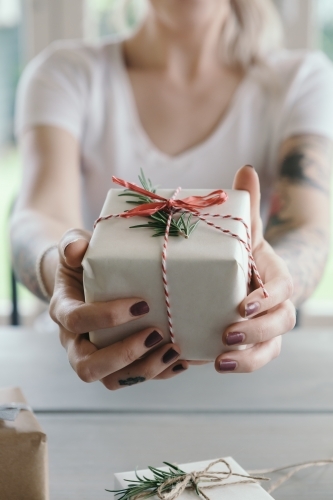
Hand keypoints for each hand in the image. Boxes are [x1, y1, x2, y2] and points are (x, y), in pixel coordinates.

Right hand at [50, 229, 187, 389]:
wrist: (85, 276)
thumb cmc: (83, 260)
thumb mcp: (75, 244)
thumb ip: (73, 244)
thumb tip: (76, 251)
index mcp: (64, 310)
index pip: (77, 321)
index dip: (106, 317)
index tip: (141, 304)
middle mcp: (75, 341)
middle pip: (88, 366)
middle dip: (124, 355)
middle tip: (156, 333)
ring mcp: (95, 355)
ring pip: (111, 380)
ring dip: (145, 370)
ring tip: (175, 349)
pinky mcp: (116, 362)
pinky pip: (133, 378)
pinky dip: (159, 373)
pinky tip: (182, 359)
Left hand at [215, 166, 295, 373]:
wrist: (255, 278)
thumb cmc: (247, 254)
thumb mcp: (246, 231)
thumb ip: (247, 206)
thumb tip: (246, 168)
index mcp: (278, 278)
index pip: (281, 289)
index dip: (268, 298)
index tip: (246, 304)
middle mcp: (279, 307)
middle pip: (279, 324)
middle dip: (257, 331)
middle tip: (228, 332)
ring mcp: (270, 330)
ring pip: (269, 349)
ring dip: (249, 357)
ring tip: (220, 361)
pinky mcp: (255, 346)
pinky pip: (254, 361)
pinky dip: (238, 366)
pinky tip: (211, 365)